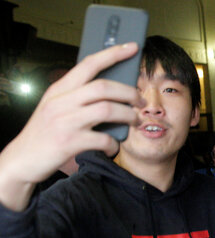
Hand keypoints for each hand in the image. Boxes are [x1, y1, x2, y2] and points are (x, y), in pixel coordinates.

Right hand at [0, 43, 143, 210]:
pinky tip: (113, 147)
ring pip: (108, 109)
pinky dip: (114, 143)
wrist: (21, 160)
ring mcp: (65, 121)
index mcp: (59, 89)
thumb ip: (77, 96)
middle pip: (104, 87)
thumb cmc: (44, 133)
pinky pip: (103, 139)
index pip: (89, 64)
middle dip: (129, 92)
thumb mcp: (55, 106)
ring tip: (134, 120)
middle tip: (140, 101)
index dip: (113, 54)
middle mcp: (61, 102)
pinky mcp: (69, 142)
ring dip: (128, 115)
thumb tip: (113, 89)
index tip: (132, 47)